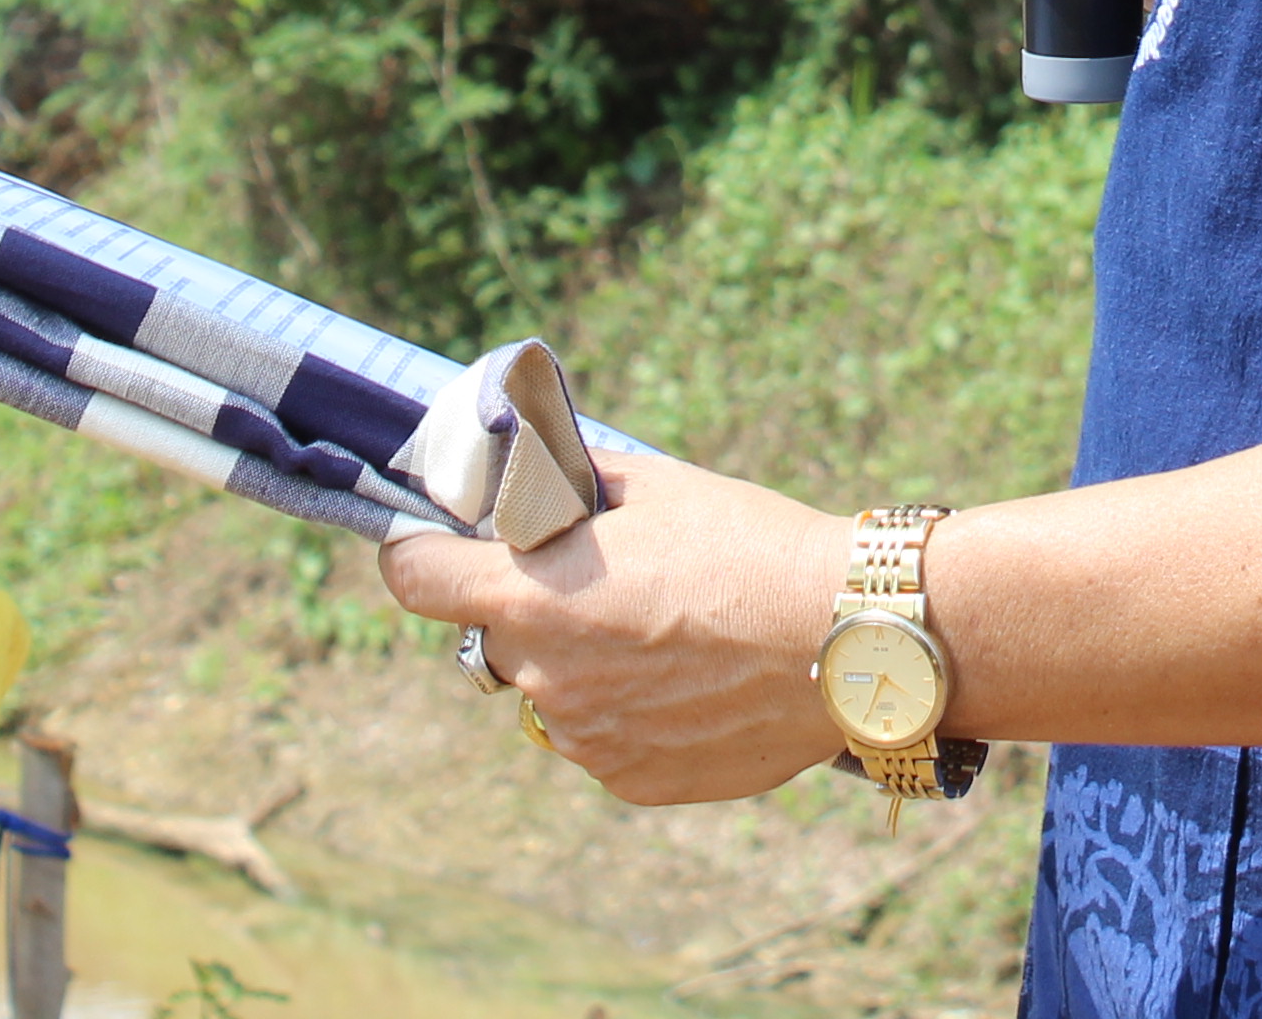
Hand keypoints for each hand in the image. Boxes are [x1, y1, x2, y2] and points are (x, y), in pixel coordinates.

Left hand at [380, 452, 853, 805]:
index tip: (437, 545)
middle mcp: (542, 678)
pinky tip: (694, 680)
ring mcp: (586, 739)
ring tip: (671, 633)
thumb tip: (525, 480)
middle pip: (496, 636)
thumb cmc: (748, 545)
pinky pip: (604, 738)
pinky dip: (631, 711)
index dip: (420, 554)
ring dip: (584, 664)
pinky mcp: (633, 780)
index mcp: (530, 597)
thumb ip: (568, 488)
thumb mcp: (652, 487)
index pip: (414, 578)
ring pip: (553, 692)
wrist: (846, 636)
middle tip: (607, 582)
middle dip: (533, 608)